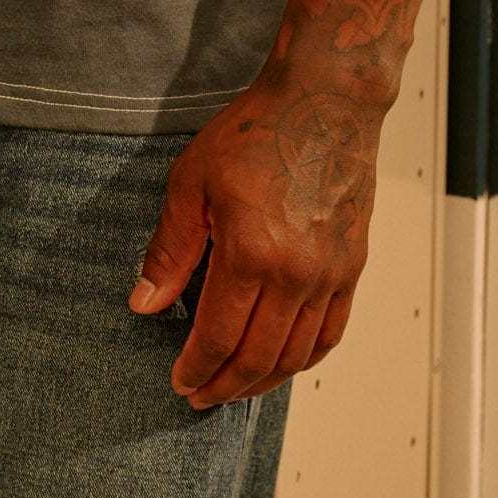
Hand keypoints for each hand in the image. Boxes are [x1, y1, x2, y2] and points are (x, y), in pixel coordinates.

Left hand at [128, 74, 382, 407]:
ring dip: (264, 381)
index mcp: (251, 252)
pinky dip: (306, 359)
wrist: (324, 100)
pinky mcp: (352, 265)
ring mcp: (330, 273)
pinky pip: (331, 332)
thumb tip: (146, 303)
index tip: (181, 382)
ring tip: (237, 387)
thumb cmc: (258, 130)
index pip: (219, 336)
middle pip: (259, 357)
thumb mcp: (192, 181)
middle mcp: (296, 273)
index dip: (197, 367)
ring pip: (296, 354)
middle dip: (226, 385)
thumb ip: (170, 249)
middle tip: (202, 396)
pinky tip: (285, 362)